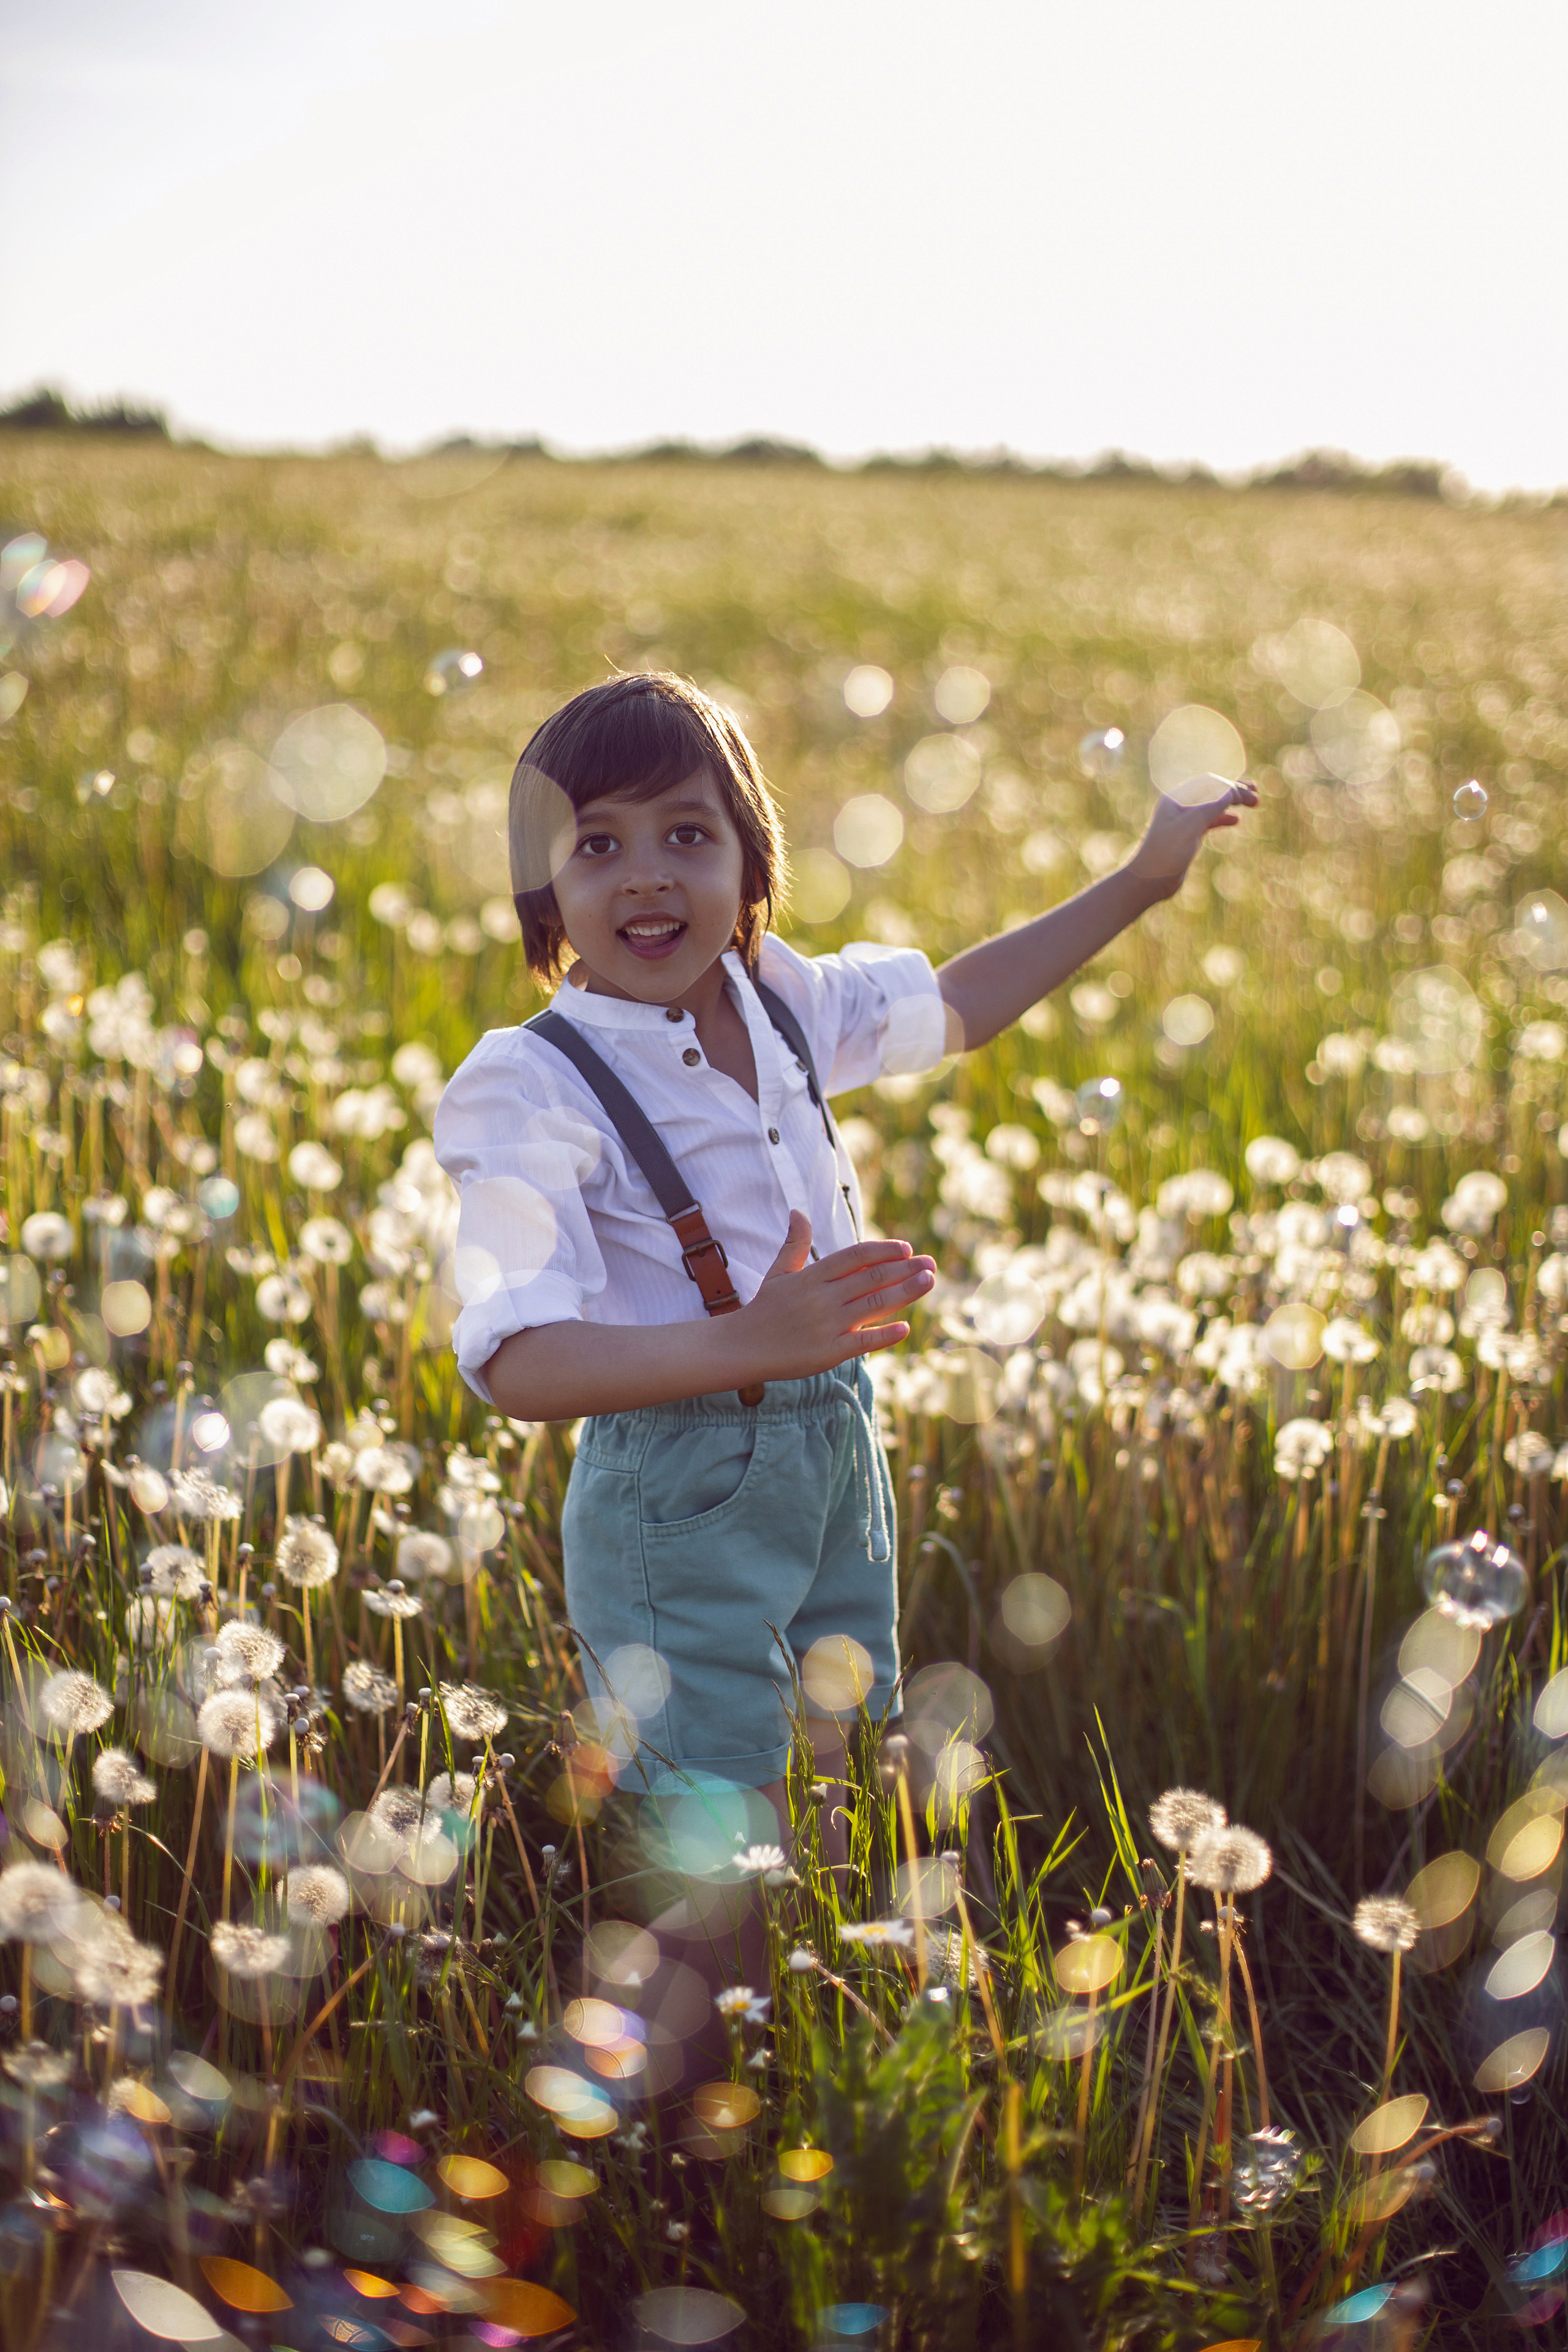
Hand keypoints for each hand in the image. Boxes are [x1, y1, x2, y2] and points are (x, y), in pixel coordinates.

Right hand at [737, 1211, 935, 1378]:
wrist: (741, 1347)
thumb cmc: (764, 1308)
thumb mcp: (778, 1272)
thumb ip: (795, 1244)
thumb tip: (798, 1211)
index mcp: (812, 1277)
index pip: (855, 1256)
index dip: (883, 1250)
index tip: (907, 1248)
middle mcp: (822, 1298)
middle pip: (871, 1278)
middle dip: (905, 1269)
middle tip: (931, 1264)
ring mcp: (826, 1326)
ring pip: (873, 1306)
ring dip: (905, 1293)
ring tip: (929, 1282)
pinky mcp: (828, 1353)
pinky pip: (861, 1342)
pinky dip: (884, 1335)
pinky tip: (905, 1328)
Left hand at [1123, 775, 1257, 902]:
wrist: (1150, 881)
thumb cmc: (1165, 853)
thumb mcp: (1190, 827)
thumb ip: (1211, 807)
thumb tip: (1231, 790)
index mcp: (1177, 798)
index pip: (1210, 783)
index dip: (1231, 786)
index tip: (1250, 796)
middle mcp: (1180, 806)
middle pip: (1212, 791)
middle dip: (1235, 791)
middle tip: (1256, 794)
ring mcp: (1184, 821)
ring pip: (1213, 805)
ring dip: (1232, 803)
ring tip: (1254, 803)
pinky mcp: (1188, 836)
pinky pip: (1209, 821)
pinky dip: (1223, 818)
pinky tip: (1236, 820)